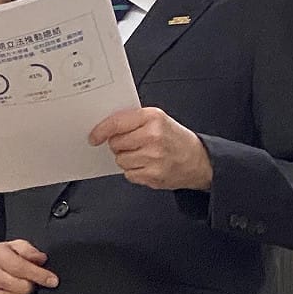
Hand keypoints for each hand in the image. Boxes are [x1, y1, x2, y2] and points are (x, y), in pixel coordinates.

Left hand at [89, 107, 212, 190]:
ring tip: (143, 154)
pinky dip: (134, 171)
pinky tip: (147, 165)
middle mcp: (153, 136)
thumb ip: (133, 120)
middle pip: (115, 143)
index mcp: (152, 118)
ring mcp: (153, 158)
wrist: (199, 160)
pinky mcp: (153, 176)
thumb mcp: (159, 119)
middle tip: (132, 144)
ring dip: (126, 158)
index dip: (101, 131)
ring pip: (120, 160)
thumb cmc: (176, 139)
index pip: (117, 123)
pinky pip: (129, 174)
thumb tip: (106, 127)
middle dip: (119, 145)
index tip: (94, 136)